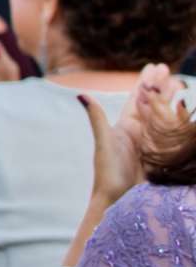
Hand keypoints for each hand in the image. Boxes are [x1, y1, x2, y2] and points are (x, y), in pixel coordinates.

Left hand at [82, 66, 175, 206]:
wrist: (119, 201)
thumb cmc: (107, 174)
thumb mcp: (104, 143)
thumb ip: (97, 118)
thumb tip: (81, 94)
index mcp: (125, 127)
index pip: (137, 98)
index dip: (146, 82)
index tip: (154, 66)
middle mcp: (140, 133)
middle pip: (153, 103)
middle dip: (161, 86)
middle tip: (168, 68)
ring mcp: (153, 143)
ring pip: (164, 115)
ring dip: (172, 98)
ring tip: (179, 82)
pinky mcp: (164, 155)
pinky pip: (174, 133)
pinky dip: (180, 120)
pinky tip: (186, 109)